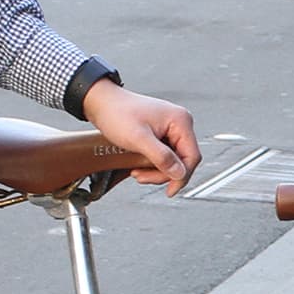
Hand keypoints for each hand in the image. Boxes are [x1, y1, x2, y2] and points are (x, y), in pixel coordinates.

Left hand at [81, 81, 198, 190]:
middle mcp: (179, 123)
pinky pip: (164, 154)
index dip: (182, 176)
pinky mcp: (162, 132)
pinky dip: (152, 164)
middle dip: (163, 173)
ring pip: (172, 159)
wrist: (102, 102)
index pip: (192, 156)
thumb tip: (179, 173)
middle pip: (182, 160)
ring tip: (137, 173)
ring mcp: (171, 127)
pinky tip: (138, 166)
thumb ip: (161, 157)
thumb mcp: (139, 139)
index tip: (170, 190)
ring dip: (156, 170)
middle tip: (143, 178)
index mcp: (180, 121)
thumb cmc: (117, 114)